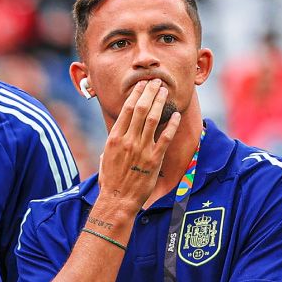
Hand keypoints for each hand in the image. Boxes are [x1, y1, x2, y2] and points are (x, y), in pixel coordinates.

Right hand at [96, 78, 181, 211]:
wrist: (117, 200)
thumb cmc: (110, 182)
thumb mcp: (104, 159)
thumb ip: (111, 146)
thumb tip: (115, 138)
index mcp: (114, 138)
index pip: (126, 109)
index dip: (136, 94)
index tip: (142, 85)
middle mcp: (128, 140)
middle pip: (140, 109)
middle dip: (150, 92)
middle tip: (157, 82)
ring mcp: (142, 149)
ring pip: (153, 119)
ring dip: (160, 102)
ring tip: (165, 92)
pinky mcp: (154, 159)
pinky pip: (165, 137)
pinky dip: (171, 124)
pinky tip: (176, 115)